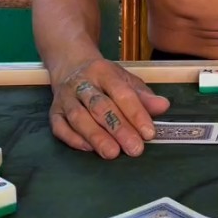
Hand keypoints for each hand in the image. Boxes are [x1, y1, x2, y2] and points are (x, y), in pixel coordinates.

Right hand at [49, 57, 169, 158]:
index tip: (149, 133)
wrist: (70, 65)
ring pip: (79, 117)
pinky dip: (73, 139)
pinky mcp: (53, 112)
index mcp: (103, 71)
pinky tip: (88, 149)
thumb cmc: (104, 78)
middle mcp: (81, 83)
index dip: (136, 113)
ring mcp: (65, 98)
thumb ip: (143, 95)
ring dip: (96, 136)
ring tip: (112, 153)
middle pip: (100, 106)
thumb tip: (163, 106)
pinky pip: (60, 127)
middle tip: (134, 148)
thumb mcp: (125, 80)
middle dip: (118, 128)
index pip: (122, 93)